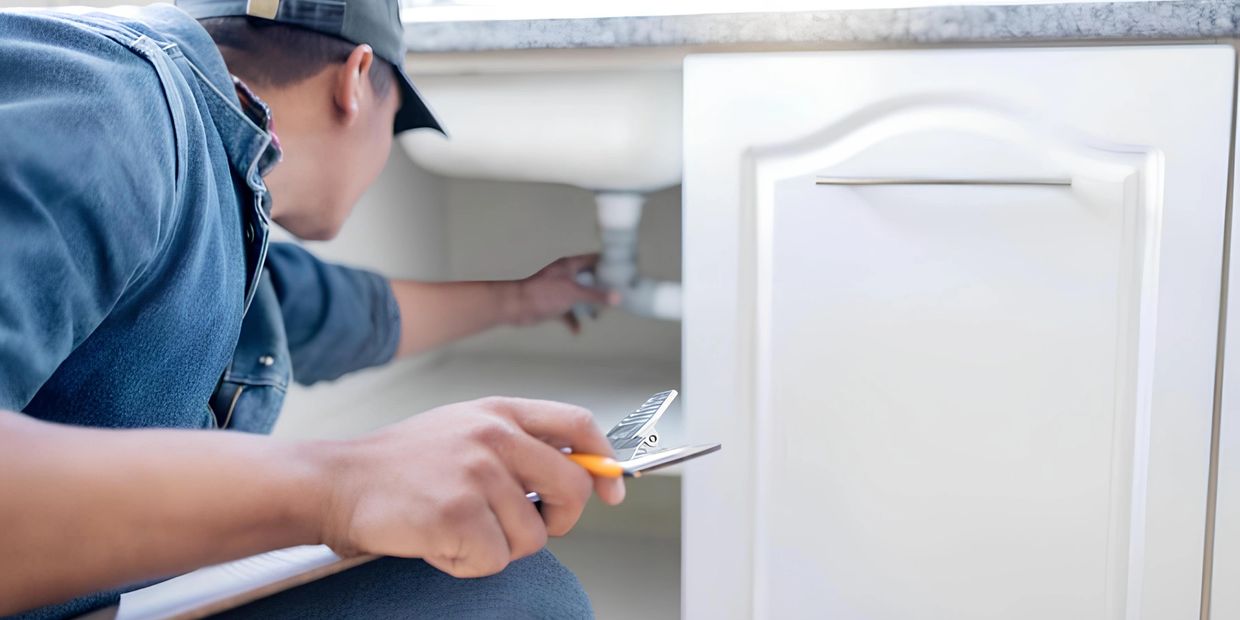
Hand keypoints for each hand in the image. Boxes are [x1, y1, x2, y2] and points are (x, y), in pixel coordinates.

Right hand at [318, 397, 624, 577]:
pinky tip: (439, 542)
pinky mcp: (458, 514)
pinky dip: (468, 564)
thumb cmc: (403, 464)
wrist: (338, 481)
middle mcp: (494, 436)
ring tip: (457, 527)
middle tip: (527, 527)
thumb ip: (518, 443)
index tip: (612, 490)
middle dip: (561, 520)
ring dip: (500, 547)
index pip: (579, 425)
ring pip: (533, 536)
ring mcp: (477, 474)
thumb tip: (581, 473)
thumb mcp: (465, 429)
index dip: (605, 461)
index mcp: (500, 411)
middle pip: (573, 487)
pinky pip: (495, 560)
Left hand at [510, 254, 617, 332]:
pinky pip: (567, 311)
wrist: (517, 307)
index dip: (608, 264)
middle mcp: (565, 275)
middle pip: (588, 279)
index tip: (622, 272)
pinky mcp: (552, 304)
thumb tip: (617, 297)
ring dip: (587, 305)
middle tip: (615, 296)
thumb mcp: (573, 293)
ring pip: (579, 296)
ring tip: (598, 314)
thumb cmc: (543, 294)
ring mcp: (558, 290)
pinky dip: (573, 320)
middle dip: (601, 289)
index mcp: (569, 265)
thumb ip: (596, 295)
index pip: (594, 259)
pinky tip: (577, 329)